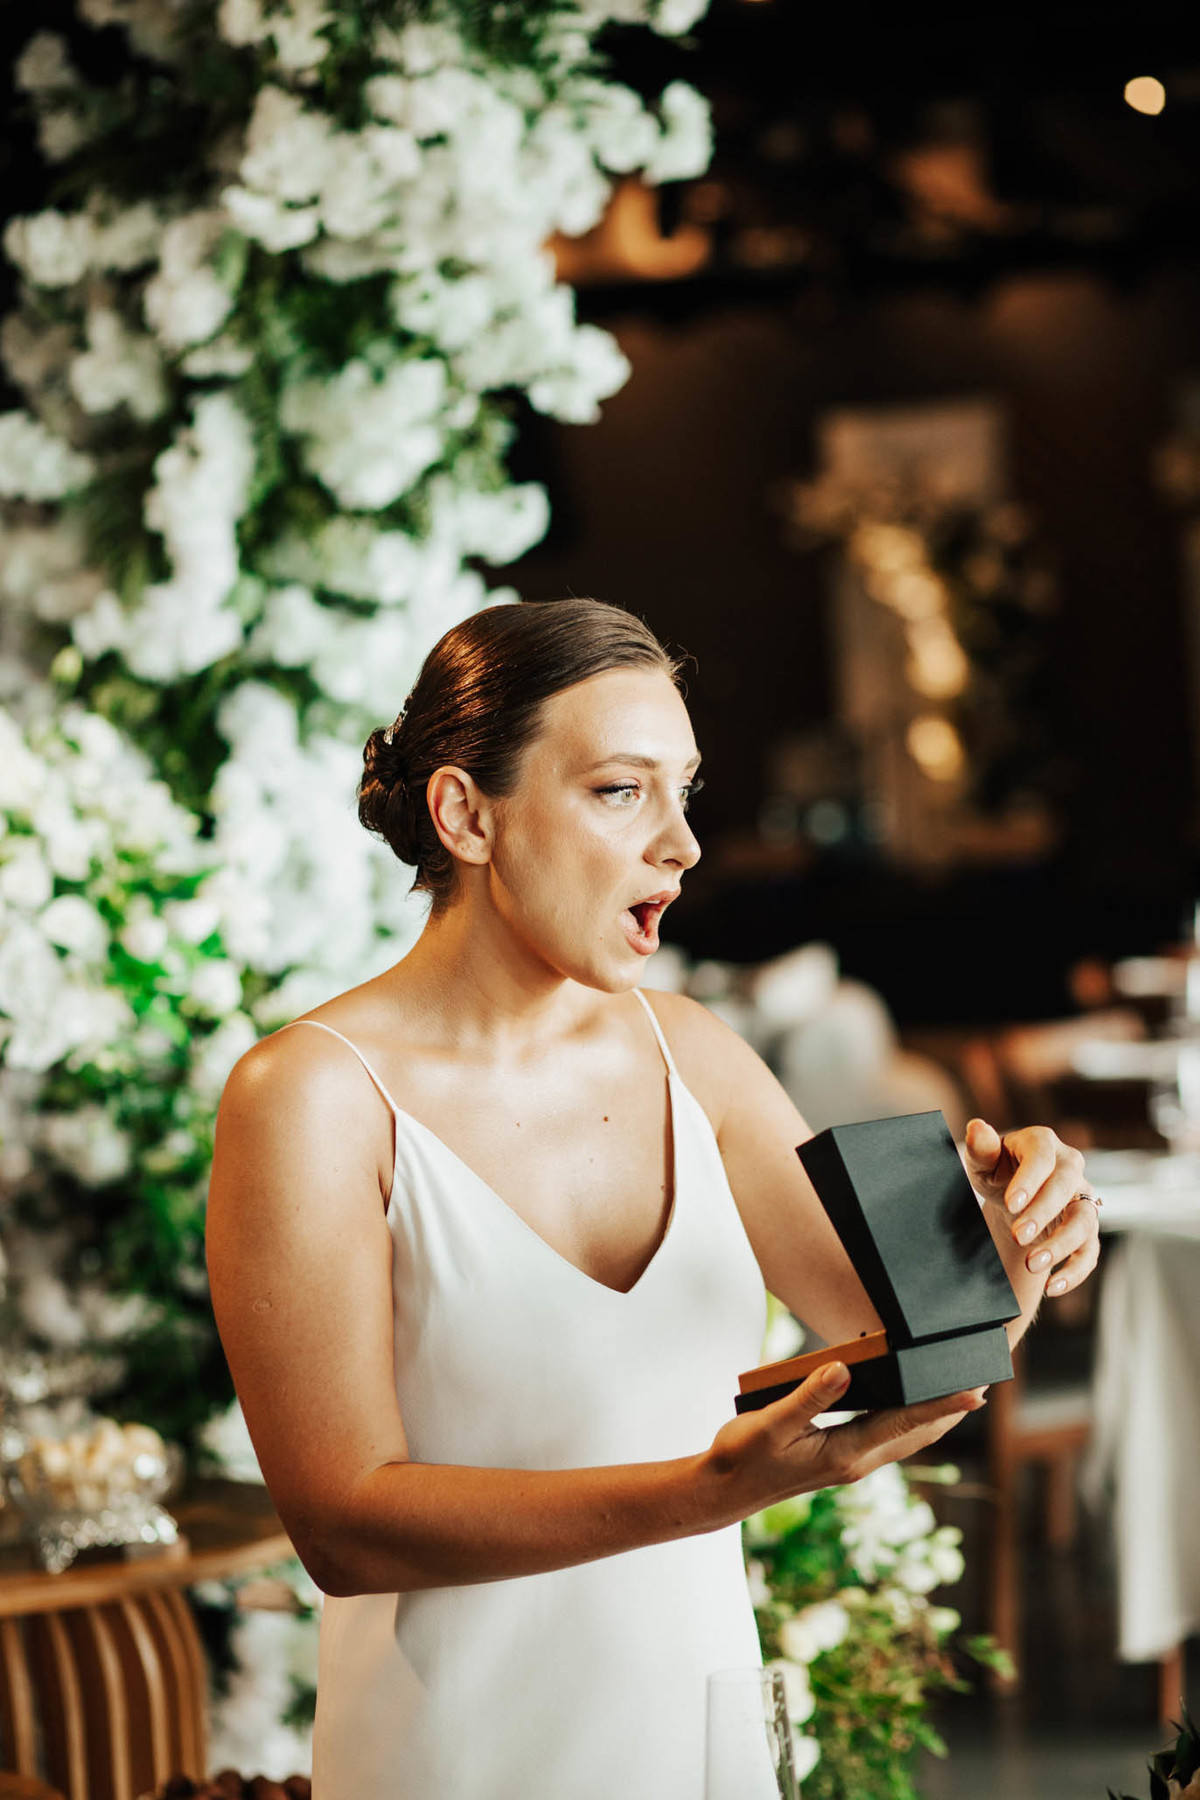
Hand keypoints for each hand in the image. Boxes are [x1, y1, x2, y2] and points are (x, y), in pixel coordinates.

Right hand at [703, 1360, 986, 1525]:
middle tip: (983, 1381)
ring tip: (960, 1390)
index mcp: (845, 1453)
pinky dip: (909, 1418)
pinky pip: (888, 1436)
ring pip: (906, 1437)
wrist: (724, 1489)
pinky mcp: (842, 1459)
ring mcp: (851, 1463)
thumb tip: (844, 1369)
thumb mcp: (771, 1422)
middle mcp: (856, 1462)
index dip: (942, 1405)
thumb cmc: (743, 1455)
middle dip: (951, 1409)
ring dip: (935, 1415)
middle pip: (918, 1433)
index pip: (904, 1423)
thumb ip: (809, 1395)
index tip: (975, 1391)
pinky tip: (909, 1402)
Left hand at [963, 1117, 1100, 1299]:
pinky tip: (1053, 1286)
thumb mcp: (983, 1161)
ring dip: (1061, 1246)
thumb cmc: (997, 1171)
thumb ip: (981, 1148)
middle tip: (1017, 1236)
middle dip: (1043, 1213)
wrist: (1013, 1197)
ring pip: (1084, 1221)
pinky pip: (1090, 1251)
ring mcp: (1082, 1199)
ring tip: (1032, 1265)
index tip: (1011, 1204)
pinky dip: (1075, 1271)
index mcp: (1043, 1144)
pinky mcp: (1087, 1228)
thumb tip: (976, 1127)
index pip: (1042, 1158)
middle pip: (1066, 1187)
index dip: (1030, 1181)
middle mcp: (1070, 1167)